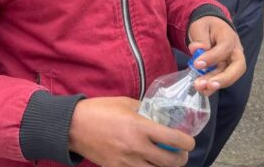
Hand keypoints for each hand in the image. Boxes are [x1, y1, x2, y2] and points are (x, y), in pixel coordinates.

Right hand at [68, 97, 193, 166]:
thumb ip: (145, 109)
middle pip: (170, 162)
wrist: (74, 126)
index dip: (187, 142)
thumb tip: (159, 115)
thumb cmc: (100, 110)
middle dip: (180, 158)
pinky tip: (148, 164)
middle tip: (180, 153)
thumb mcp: (125, 102)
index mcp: (140, 127)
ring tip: (165, 160)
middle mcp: (136, 147)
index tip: (189, 141)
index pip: (173, 139)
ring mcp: (126, 162)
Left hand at [187, 17, 245, 96]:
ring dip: (215, 84)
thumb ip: (200, 37)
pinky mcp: (226, 70)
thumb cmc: (206, 26)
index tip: (197, 64)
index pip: (225, 48)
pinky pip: (222, 79)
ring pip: (230, 76)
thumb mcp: (200, 26)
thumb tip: (197, 49)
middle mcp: (235, 51)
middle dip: (223, 78)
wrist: (210, 28)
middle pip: (238, 67)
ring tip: (200, 87)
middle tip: (208, 84)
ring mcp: (232, 62)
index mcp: (229, 36)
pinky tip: (203, 90)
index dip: (212, 57)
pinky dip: (213, 86)